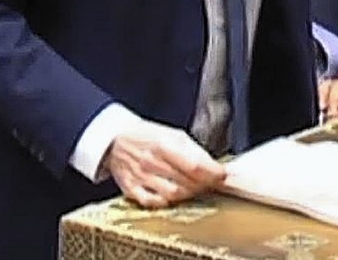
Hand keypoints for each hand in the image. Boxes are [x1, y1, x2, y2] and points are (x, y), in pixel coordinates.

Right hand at [101, 121, 225, 209]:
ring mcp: (141, 177)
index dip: (213, 173)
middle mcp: (152, 162)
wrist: (115, 140)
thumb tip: (214, 166)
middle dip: (205, 184)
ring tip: (195, 188)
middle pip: (187, 183)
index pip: (195, 165)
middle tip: (212, 182)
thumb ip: (193, 150)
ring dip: (189, 194)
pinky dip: (167, 202)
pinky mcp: (132, 190)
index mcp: (163, 144)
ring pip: (173, 195)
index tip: (222, 175)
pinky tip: (173, 195)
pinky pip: (154, 203)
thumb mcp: (173, 134)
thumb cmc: (147, 136)